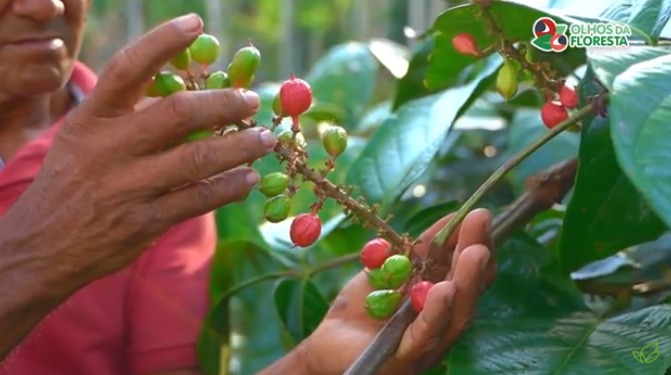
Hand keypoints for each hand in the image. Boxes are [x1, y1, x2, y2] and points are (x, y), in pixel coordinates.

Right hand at [0, 14, 274, 285]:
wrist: (42, 245)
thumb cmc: (74, 182)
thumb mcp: (84, 138)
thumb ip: (128, 115)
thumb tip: (190, 92)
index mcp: (91, 119)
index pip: (128, 68)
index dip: (163, 42)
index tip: (196, 23)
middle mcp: (108, 149)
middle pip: (177, 114)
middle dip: (223, 104)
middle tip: (250, 101)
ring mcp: (127, 188)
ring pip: (196, 159)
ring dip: (239, 146)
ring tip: (264, 139)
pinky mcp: (144, 223)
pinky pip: (197, 200)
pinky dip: (228, 188)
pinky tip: (246, 179)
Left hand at [304, 208, 495, 374]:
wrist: (328, 341)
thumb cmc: (364, 305)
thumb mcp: (392, 269)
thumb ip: (418, 250)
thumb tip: (449, 219)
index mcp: (442, 299)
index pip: (470, 271)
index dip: (478, 243)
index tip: (479, 214)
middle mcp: (443, 322)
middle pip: (469, 290)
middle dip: (476, 253)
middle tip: (481, 222)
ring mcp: (428, 343)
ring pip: (455, 313)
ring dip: (466, 280)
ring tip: (475, 252)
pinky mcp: (405, 357)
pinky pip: (424, 334)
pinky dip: (435, 312)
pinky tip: (445, 290)